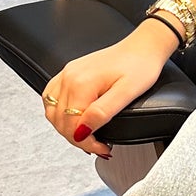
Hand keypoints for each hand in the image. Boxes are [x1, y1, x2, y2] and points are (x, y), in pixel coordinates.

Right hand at [42, 23, 173, 155]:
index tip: (103, 148)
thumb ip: (102, 113)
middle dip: (77, 139)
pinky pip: (52, 97)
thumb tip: (83, 131)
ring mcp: (67, 73)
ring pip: (52, 111)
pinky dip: (59, 113)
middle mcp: (69, 77)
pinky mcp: (70, 72)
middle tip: (97, 146)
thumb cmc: (140, 67)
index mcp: (82, 83)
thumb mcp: (127, 93)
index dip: (86, 142)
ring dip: (66, 128)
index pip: (71, 125)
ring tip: (87, 136)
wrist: (143, 47)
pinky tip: (73, 119)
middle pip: (60, 121)